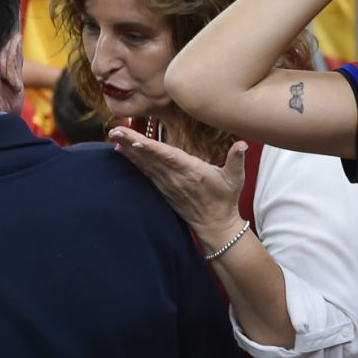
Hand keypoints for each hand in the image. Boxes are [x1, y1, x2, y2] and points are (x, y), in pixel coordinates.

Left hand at [109, 131, 244, 240]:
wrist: (215, 225)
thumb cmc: (225, 199)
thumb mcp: (236, 179)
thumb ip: (237, 159)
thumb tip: (243, 144)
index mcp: (192, 172)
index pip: (168, 157)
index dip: (151, 149)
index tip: (135, 140)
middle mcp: (176, 178)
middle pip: (151, 158)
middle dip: (132, 144)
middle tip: (114, 131)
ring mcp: (167, 185)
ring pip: (145, 164)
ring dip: (129, 150)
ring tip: (114, 137)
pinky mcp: (163, 189)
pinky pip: (145, 173)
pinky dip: (133, 162)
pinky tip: (123, 152)